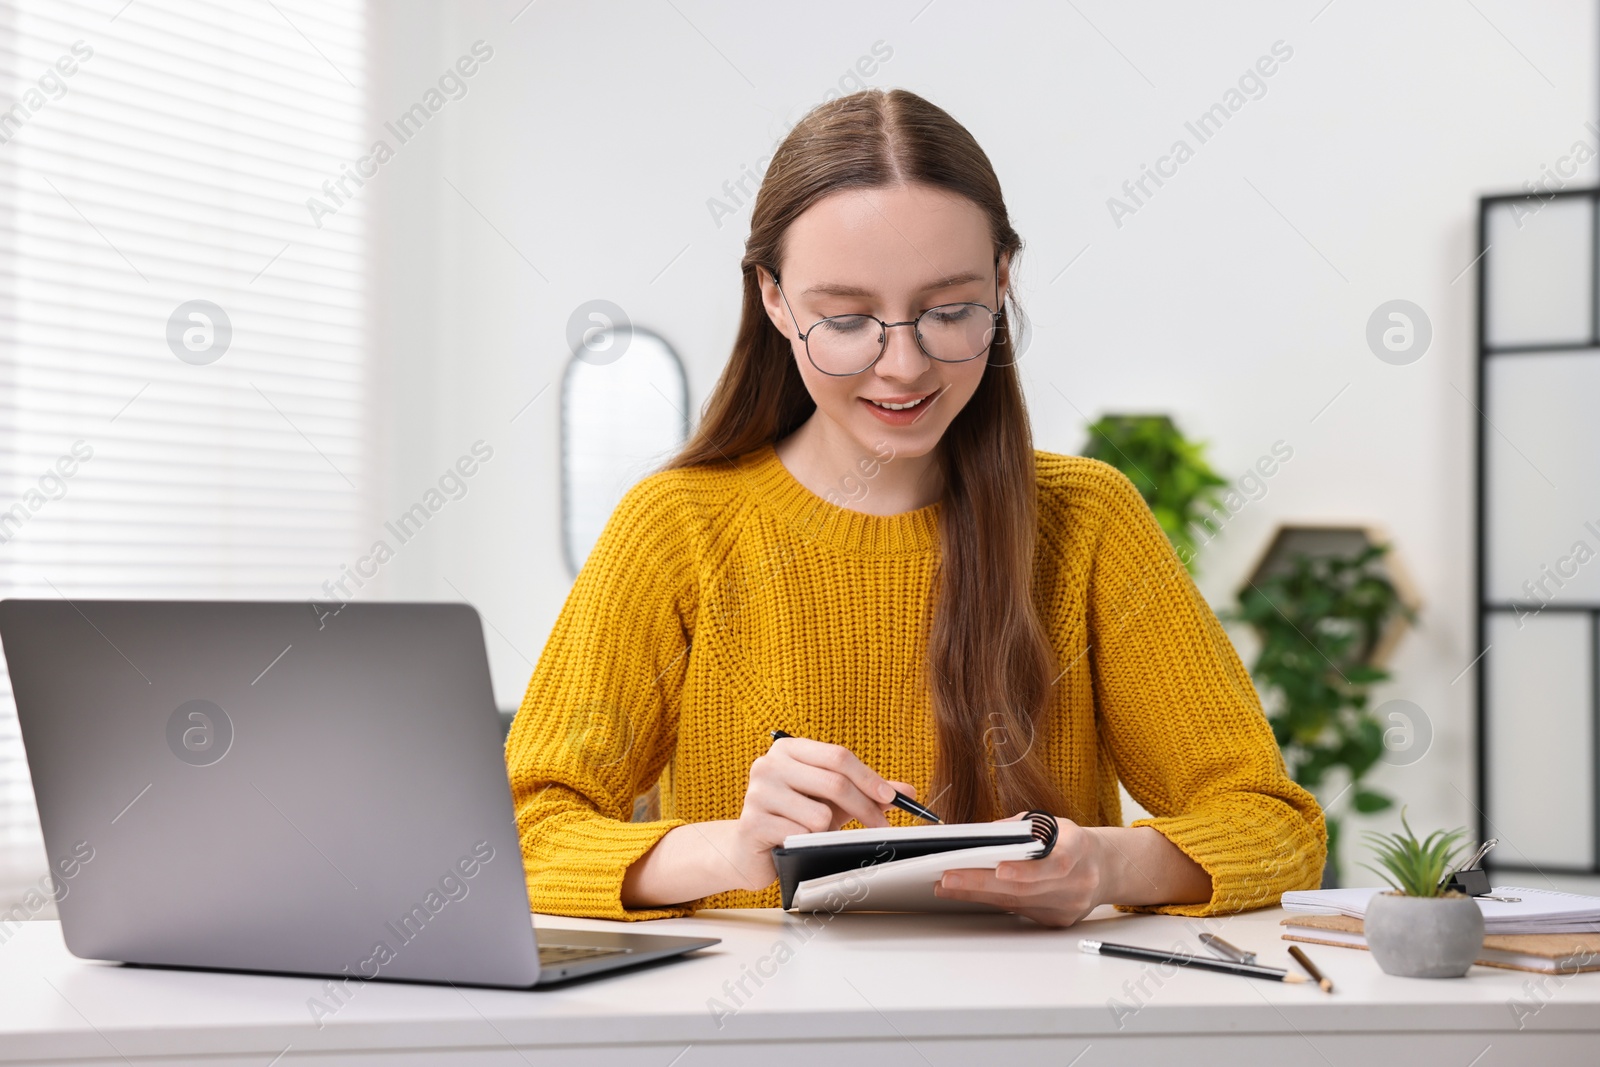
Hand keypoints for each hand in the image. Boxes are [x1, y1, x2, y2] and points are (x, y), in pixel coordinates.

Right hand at [728, 736, 915, 890]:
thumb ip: (866, 792)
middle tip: (882, 827)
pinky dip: (808, 844)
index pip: (838, 756)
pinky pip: (800, 836)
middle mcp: (768, 764)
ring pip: (819, 814)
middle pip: (833, 782)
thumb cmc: (794, 818)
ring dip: (828, 831)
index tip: (892, 798)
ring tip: (817, 834)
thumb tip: (907, 791)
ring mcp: (757, 793)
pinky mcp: (752, 824)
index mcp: (788, 749)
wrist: (749, 849)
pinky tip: (797, 843)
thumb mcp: (832, 800)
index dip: (869, 777)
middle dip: (865, 808)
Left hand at [933, 813, 1107, 926]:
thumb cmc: (1071, 842)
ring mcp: (1069, 905)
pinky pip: (1020, 911)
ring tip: (947, 885)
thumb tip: (984, 835)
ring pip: (1017, 902)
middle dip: (981, 882)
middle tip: (948, 877)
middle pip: (1025, 888)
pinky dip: (991, 902)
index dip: (1027, 870)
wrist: (1105, 868)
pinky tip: (968, 894)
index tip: (1000, 870)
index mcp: (1079, 850)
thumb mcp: (1052, 823)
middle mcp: (1078, 881)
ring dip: (977, 893)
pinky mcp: (1058, 920)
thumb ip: (1020, 827)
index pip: (1055, 864)